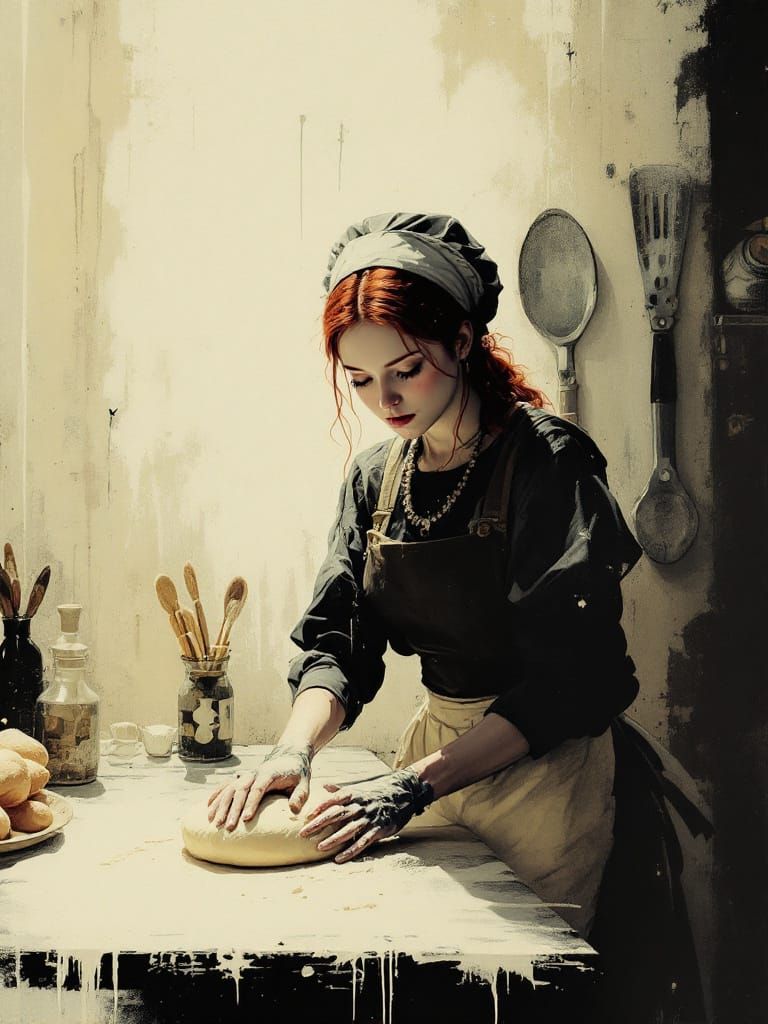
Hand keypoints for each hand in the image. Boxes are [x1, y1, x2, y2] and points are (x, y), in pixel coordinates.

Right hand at [207, 743, 312, 830]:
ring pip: (230, 789)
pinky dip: (216, 795)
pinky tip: (208, 808)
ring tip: (214, 822)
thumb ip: (300, 796)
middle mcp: (255, 773)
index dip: (252, 803)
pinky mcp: (242, 778)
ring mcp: (246, 775)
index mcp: (269, 774)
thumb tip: (293, 810)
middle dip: (232, 809)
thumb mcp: (304, 783)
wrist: (289, 754)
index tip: (246, 818)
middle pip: (240, 790)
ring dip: (221, 805)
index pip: (258, 789)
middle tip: (228, 826)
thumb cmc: (297, 773)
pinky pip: (226, 786)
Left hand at [298, 768, 433, 863]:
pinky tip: (339, 858)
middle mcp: (360, 805)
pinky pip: (363, 842)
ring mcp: (369, 818)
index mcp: (354, 794)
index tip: (306, 816)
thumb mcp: (360, 786)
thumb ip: (341, 789)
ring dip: (333, 839)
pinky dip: (350, 851)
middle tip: (303, 834)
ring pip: (348, 830)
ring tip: (319, 848)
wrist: (404, 792)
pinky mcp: (379, 830)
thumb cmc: (379, 790)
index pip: (334, 800)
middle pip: (337, 815)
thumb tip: (324, 786)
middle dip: (319, 825)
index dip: (320, 807)